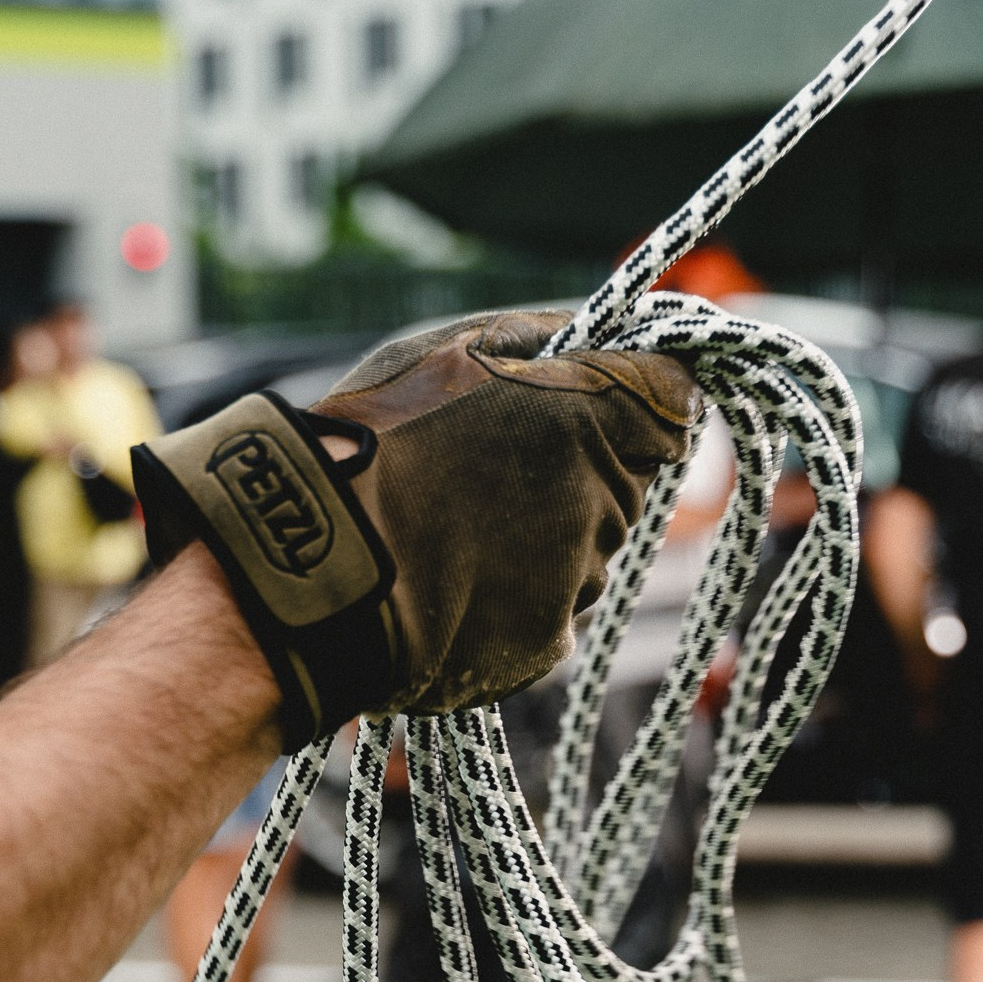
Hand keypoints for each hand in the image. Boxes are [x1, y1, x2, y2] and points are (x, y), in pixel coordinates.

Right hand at [132, 311, 696, 747]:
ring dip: (543, 537)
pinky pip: (550, 610)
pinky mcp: (542, 643)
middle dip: (576, 471)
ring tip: (453, 526)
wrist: (312, 560)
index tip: (589, 403)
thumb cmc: (376, 439)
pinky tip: (452, 579)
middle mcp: (602, 499)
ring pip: (586, 549)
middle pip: (625, 481)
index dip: (630, 402)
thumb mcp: (456, 346)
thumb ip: (552, 338)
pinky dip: (514, 597)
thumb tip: (624, 343)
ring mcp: (574, 577)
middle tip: (484, 468)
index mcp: (592, 415)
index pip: (670, 400)